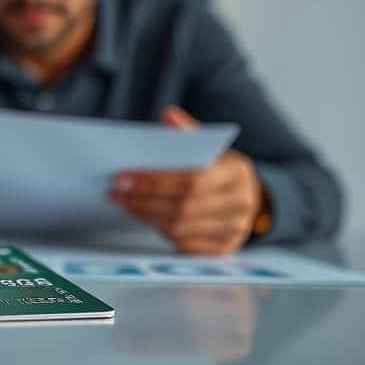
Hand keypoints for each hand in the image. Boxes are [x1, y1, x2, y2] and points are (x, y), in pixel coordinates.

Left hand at [108, 105, 264, 254]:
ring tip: (124, 203)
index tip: (120, 178)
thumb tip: (168, 114)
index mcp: (236, 173)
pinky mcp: (224, 250)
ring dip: (146, 216)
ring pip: (181, 228)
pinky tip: (144, 217)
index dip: (152, 182)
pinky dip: (160, 231)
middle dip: (142, 200)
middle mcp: (240, 204)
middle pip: (183, 207)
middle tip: (114, 193)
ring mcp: (235, 230)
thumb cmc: (220, 169)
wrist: (250, 198)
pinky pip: (185, 245)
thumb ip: (188, 131)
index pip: (190, 180)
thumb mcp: (210, 146)